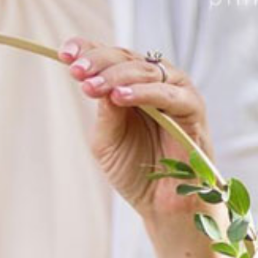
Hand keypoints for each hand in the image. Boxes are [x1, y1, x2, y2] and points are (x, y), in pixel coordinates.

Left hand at [59, 38, 213, 219]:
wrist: (162, 206)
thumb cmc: (135, 172)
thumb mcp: (107, 141)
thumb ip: (104, 113)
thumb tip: (96, 82)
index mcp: (131, 86)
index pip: (110, 57)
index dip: (88, 50)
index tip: (64, 53)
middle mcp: (154, 83)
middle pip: (127, 58)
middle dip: (98, 62)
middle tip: (77, 72)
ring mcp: (175, 93)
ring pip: (146, 71)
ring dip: (116, 76)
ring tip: (91, 86)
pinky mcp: (192, 109)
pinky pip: (169, 94)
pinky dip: (143, 93)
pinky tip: (119, 97)